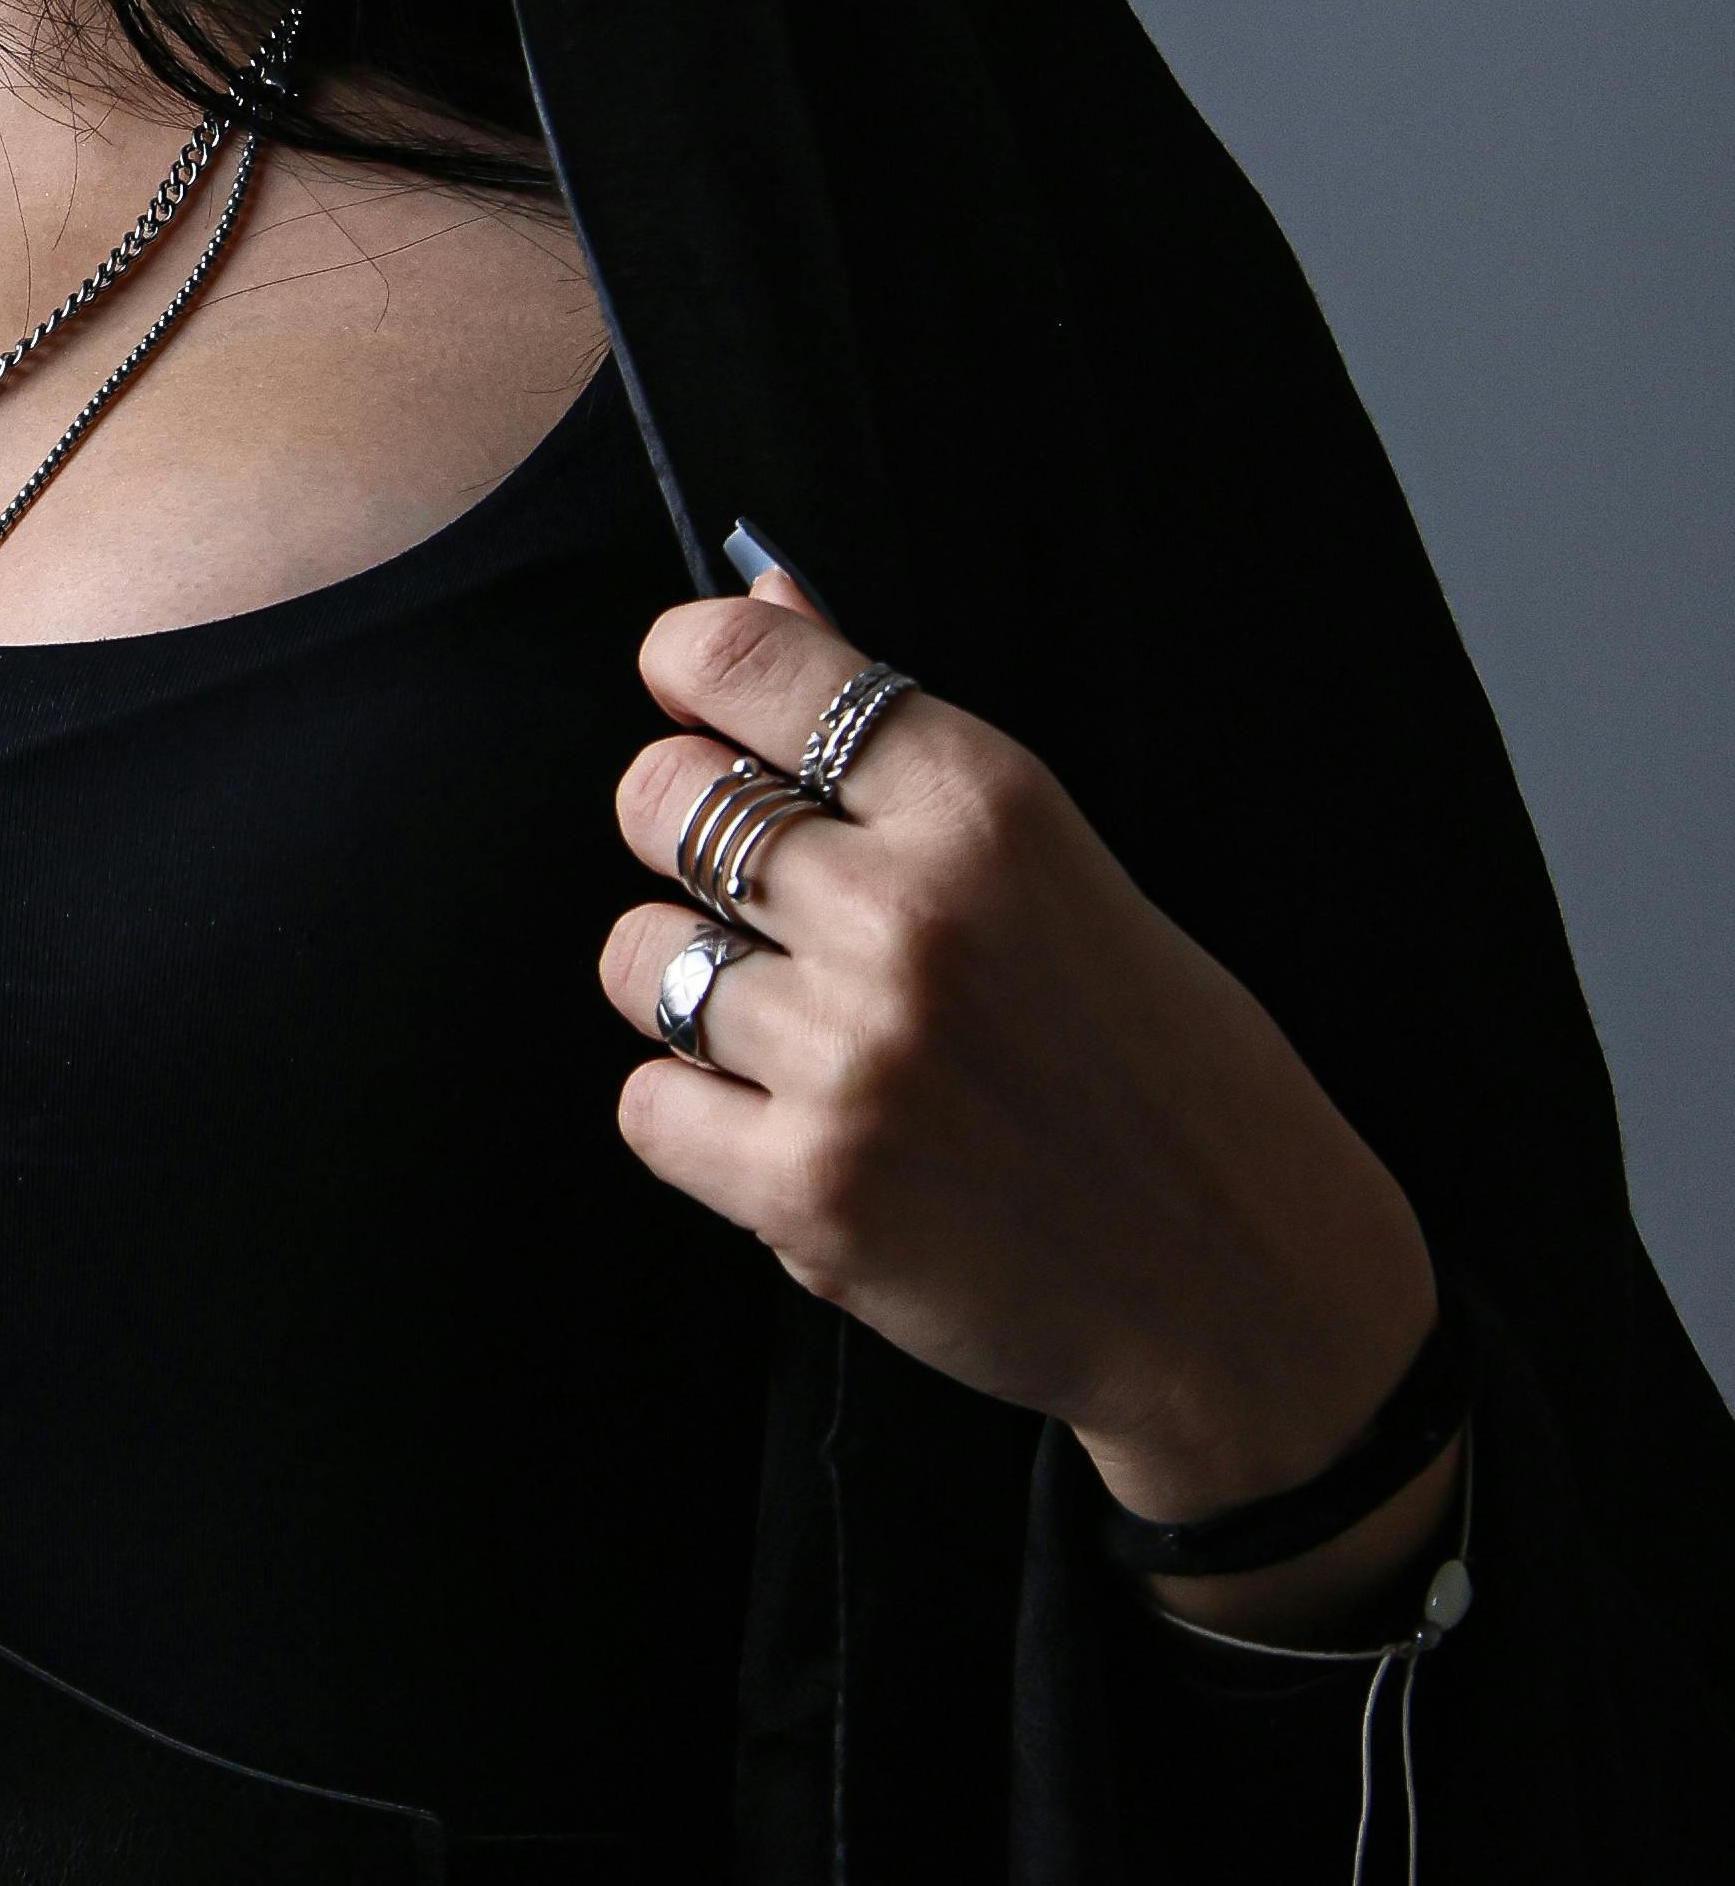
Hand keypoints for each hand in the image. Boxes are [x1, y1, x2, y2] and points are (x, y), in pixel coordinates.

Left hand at [599, 578, 1455, 1632]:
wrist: (1248, 1294)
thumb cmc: (1162, 1063)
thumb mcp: (1060, 863)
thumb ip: (899, 739)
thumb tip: (765, 591)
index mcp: (987, 805)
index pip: (744, 663)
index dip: (688, 666)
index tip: (688, 693)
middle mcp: (908, 915)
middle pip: (658, 800)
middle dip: (677, 831)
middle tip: (754, 891)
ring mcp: (852, 1057)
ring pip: (637, 955)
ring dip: (689, 985)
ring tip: (798, 1029)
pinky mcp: (809, 1193)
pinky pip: (648, 1103)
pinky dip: (698, 1116)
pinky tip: (796, 1124)